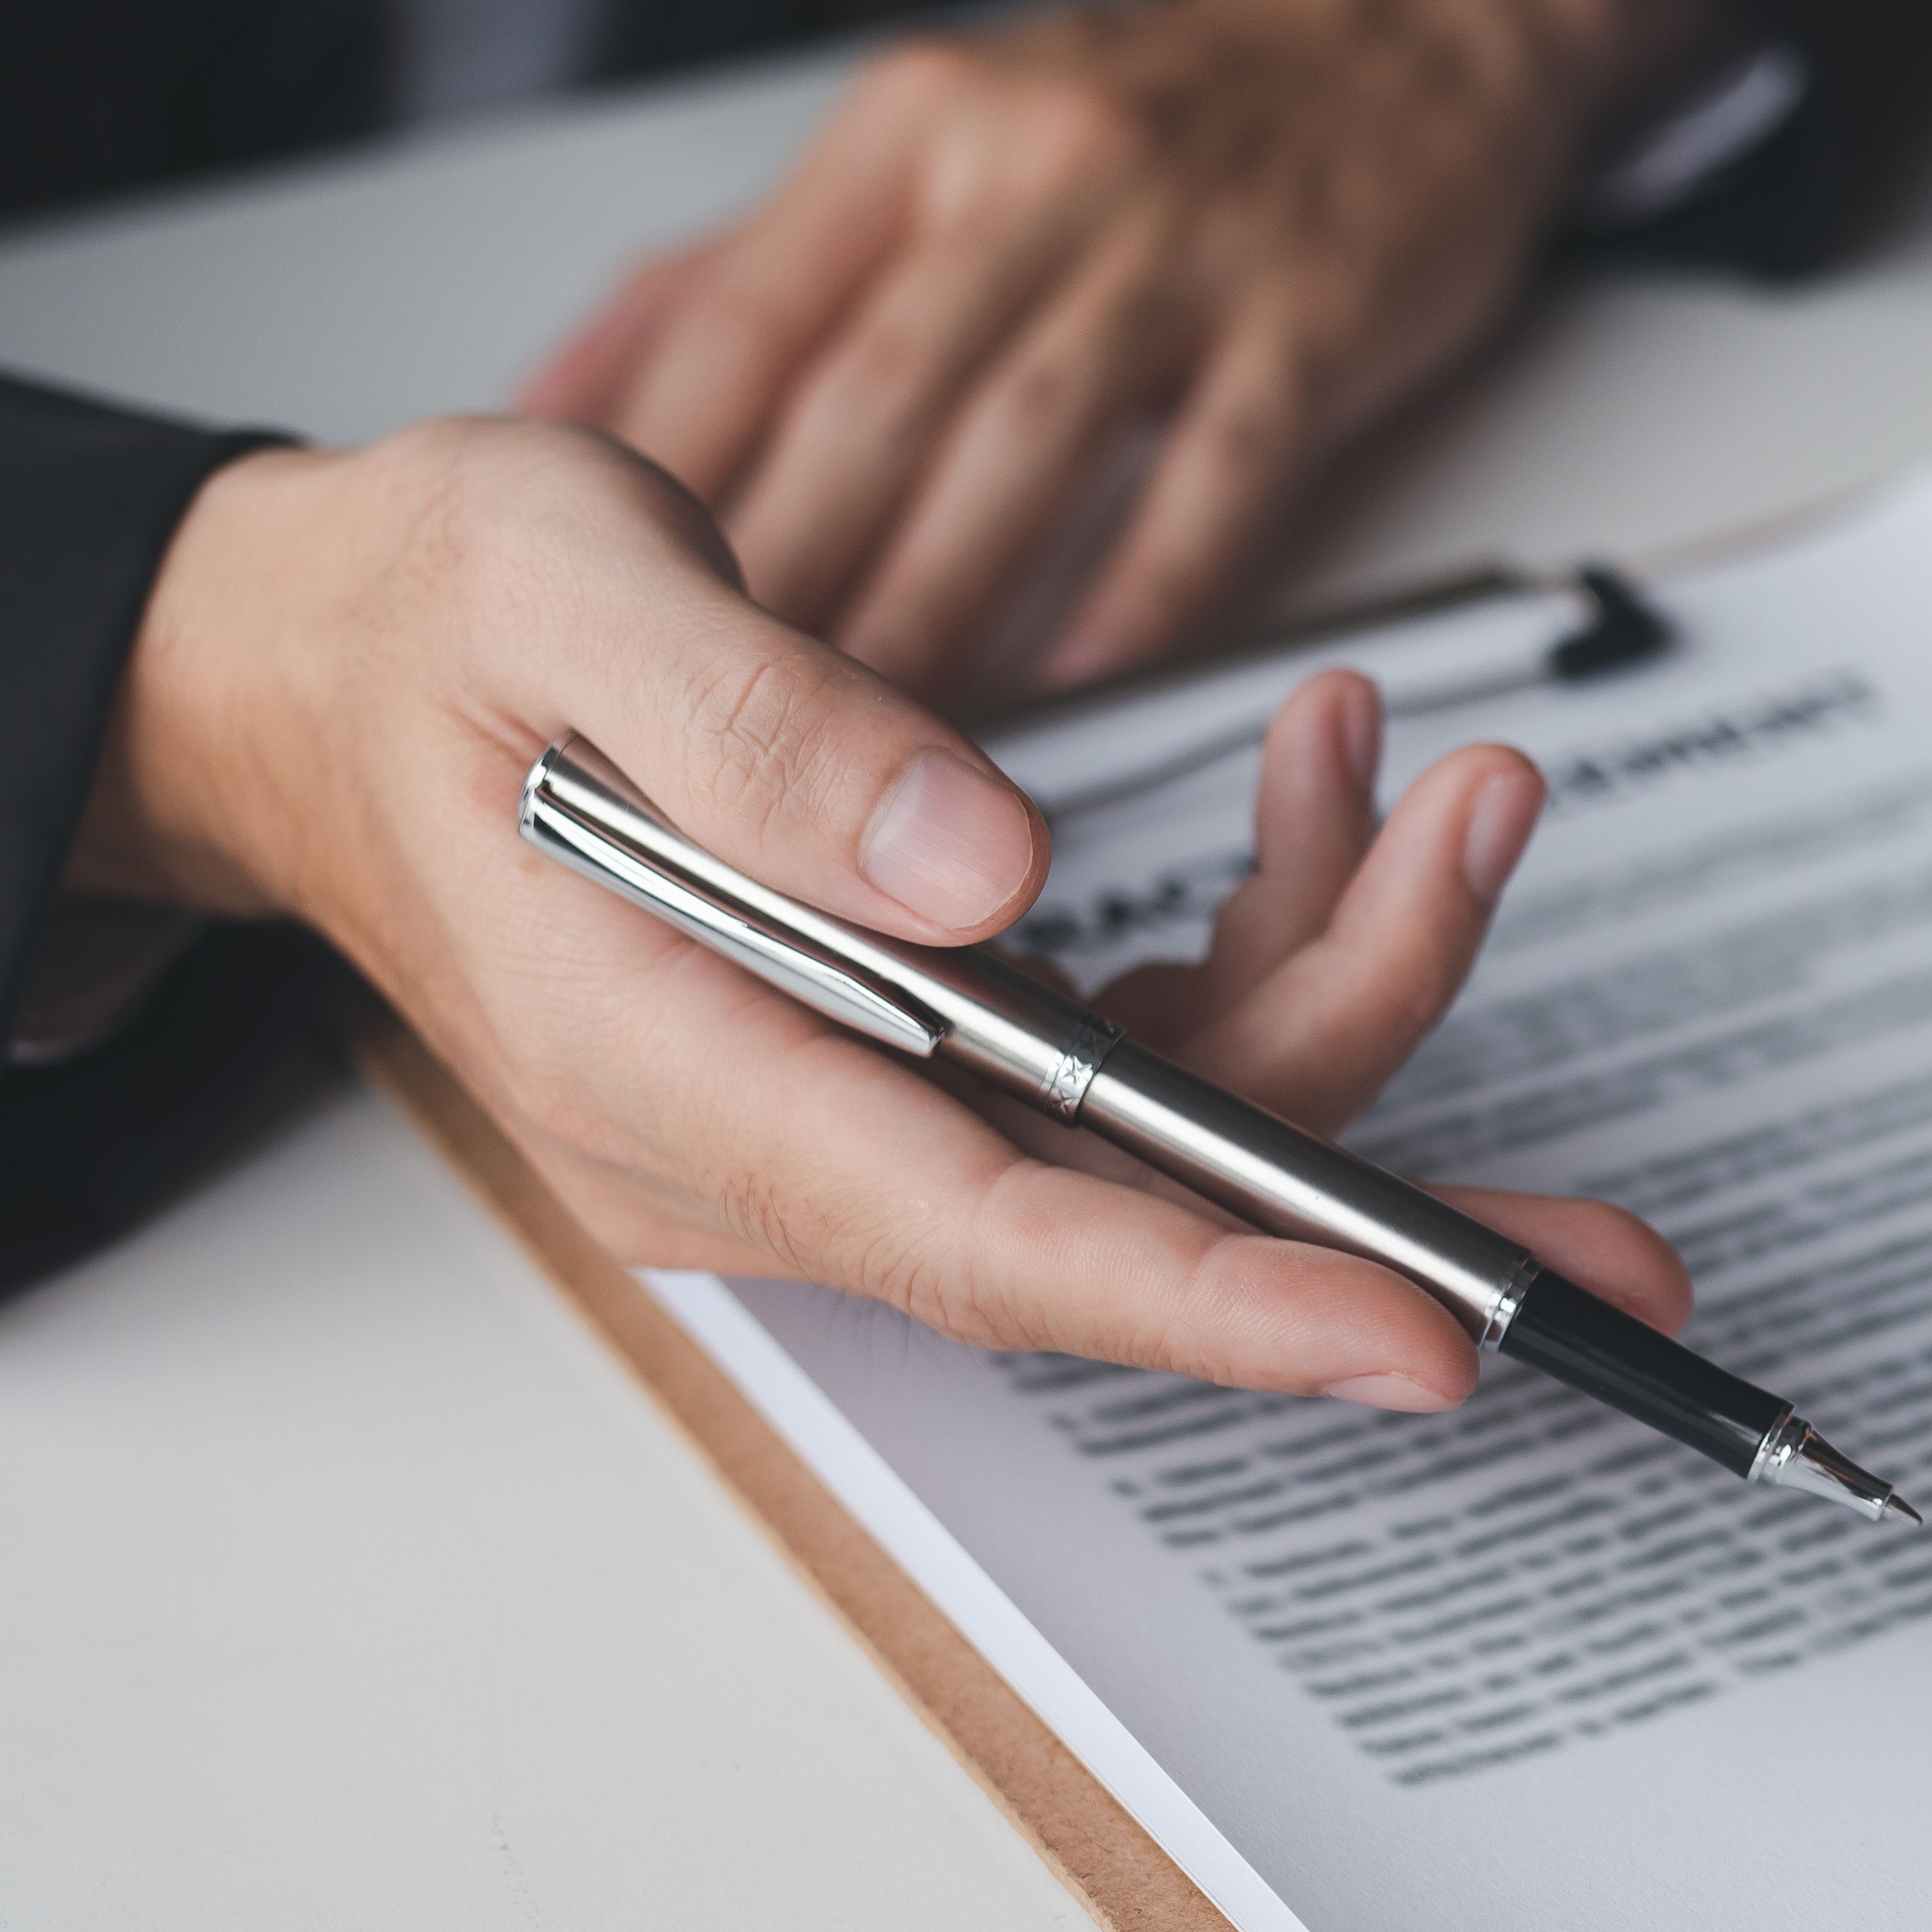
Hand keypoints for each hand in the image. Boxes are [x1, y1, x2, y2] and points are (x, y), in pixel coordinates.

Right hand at [81, 417, 1679, 1403]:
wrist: (323, 674)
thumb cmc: (425, 627)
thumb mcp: (552, 589)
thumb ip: (764, 728)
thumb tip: (997, 869)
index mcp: (678, 1080)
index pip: (993, 1236)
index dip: (1221, 1302)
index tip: (1425, 1342)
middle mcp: (787, 1148)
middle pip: (1135, 1208)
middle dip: (1393, 1170)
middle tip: (1608, 1179)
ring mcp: (864, 1118)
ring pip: (1176, 1122)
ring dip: (1347, 964)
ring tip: (1458, 777)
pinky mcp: (928, 1061)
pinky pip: (1149, 1052)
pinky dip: (1268, 926)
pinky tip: (1327, 783)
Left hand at [519, 0, 1718, 702]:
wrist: (1398, 36)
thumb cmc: (1147, 122)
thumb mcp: (925, 141)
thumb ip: (749, 271)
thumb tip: (564, 401)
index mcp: (908, 137)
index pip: (743, 319)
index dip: (662, 483)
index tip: (604, 623)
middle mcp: (1024, 176)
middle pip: (867, 399)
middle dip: (779, 582)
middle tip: (710, 736)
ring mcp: (1173, 248)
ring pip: (1020, 448)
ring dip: (936, 608)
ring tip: (865, 751)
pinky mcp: (1307, 321)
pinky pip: (1213, 475)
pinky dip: (1141, 588)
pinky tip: (1084, 682)